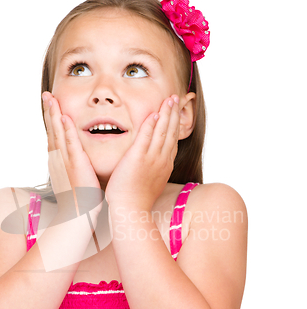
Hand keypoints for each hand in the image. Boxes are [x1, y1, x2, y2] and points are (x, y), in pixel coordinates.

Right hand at [42, 92, 102, 215]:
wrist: (78, 212)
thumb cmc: (79, 199)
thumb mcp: (74, 179)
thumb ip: (74, 167)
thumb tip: (77, 163)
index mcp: (59, 161)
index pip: (54, 136)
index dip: (51, 120)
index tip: (50, 106)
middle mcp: (58, 158)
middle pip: (52, 130)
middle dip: (49, 111)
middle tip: (46, 95)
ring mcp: (65, 160)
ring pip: (58, 132)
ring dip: (54, 114)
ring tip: (51, 98)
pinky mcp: (76, 163)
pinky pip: (70, 142)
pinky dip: (66, 129)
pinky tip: (64, 117)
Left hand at [105, 95, 180, 211]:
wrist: (131, 209)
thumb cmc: (136, 200)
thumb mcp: (150, 184)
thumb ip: (153, 172)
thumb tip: (152, 170)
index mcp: (164, 166)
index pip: (172, 141)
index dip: (175, 126)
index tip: (176, 113)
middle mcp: (161, 160)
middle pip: (171, 132)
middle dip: (174, 114)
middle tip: (176, 99)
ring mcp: (151, 159)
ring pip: (162, 131)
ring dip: (166, 114)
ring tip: (169, 100)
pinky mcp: (138, 158)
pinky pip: (146, 137)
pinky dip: (151, 125)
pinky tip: (154, 114)